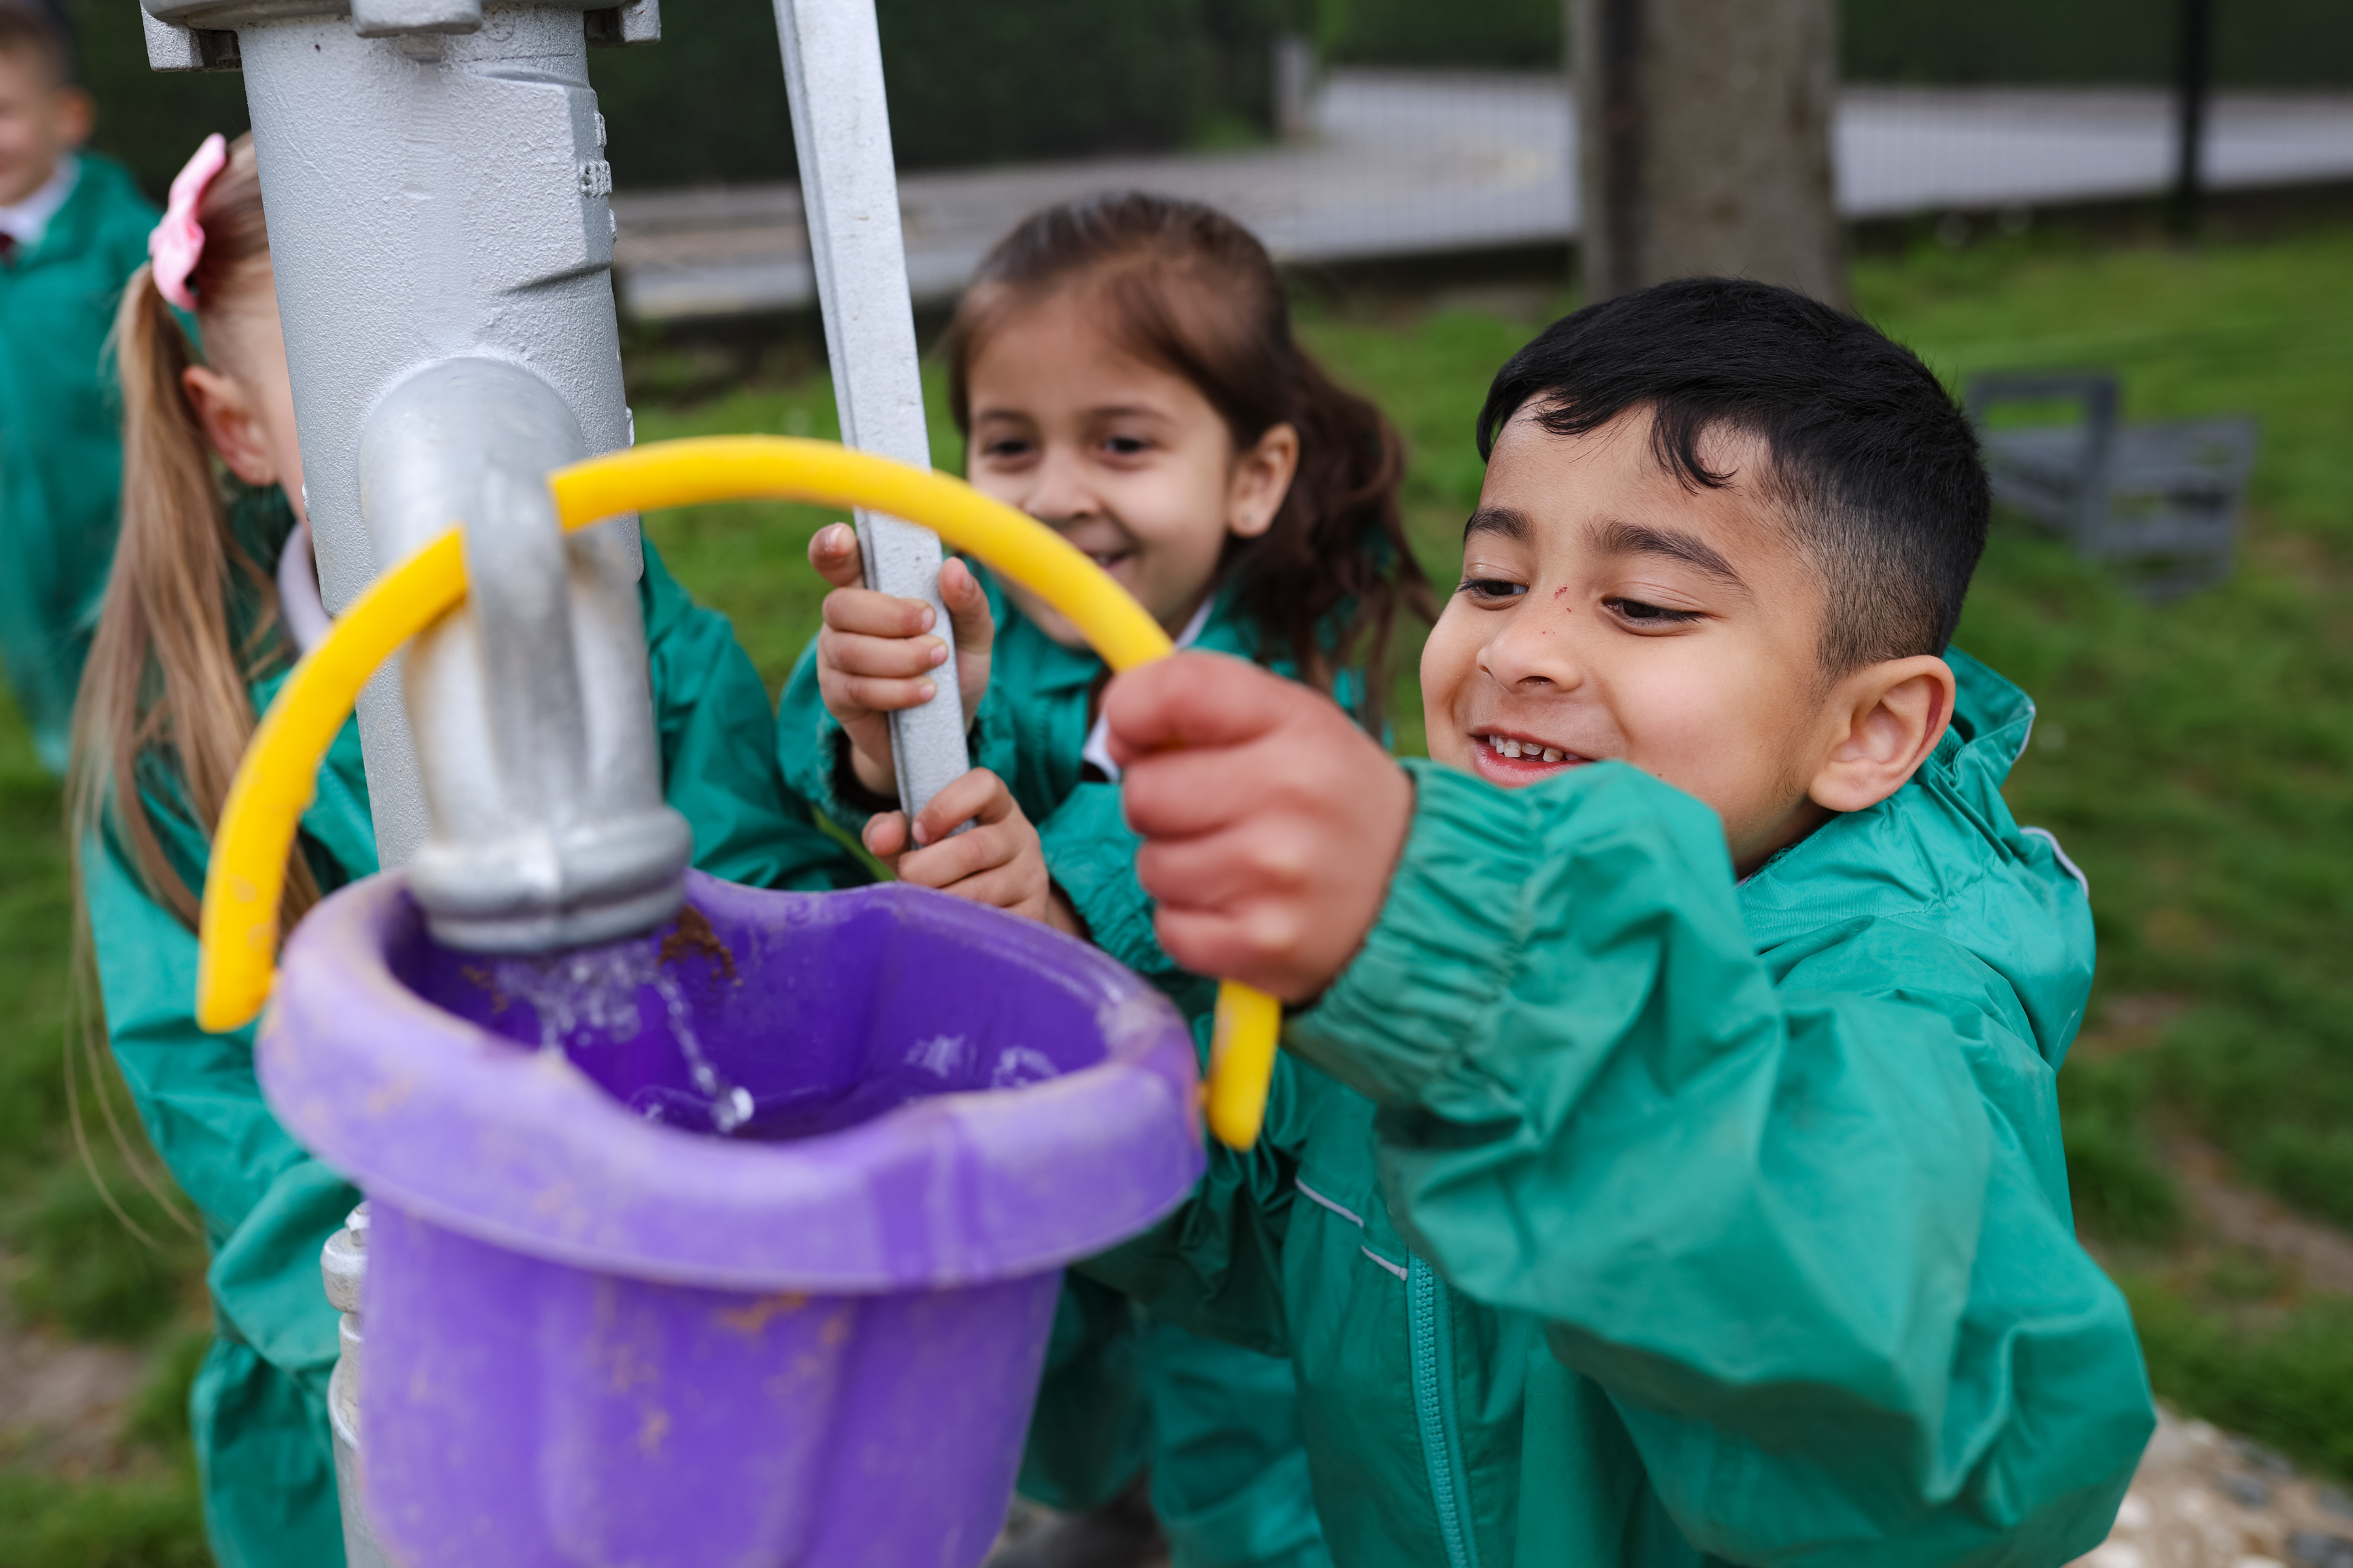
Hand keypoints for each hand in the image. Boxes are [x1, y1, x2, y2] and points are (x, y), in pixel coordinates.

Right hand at [809, 523, 994, 796]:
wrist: (947, 731)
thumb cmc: (955, 671)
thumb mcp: (974, 637)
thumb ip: (968, 603)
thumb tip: (953, 567)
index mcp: (873, 589)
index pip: (839, 559)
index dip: (832, 546)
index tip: (845, 539)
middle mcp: (846, 619)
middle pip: (841, 605)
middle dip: (889, 615)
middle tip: (931, 625)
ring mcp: (836, 657)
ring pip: (849, 650)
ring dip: (900, 657)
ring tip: (937, 663)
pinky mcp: (838, 696)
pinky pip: (857, 688)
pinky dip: (896, 690)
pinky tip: (926, 692)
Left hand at [862, 767, 1052, 925]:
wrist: (988, 907)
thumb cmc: (944, 864)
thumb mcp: (916, 841)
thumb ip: (890, 830)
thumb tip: (880, 839)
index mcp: (996, 805)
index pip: (984, 785)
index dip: (945, 806)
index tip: (917, 833)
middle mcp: (1021, 836)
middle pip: (976, 848)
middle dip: (927, 869)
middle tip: (906, 879)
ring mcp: (1032, 877)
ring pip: (981, 893)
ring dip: (940, 903)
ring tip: (922, 908)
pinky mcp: (1034, 914)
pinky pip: (993, 926)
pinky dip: (961, 930)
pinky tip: (946, 929)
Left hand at [1103, 652, 1412, 1002]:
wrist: (1419, 893)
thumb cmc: (1330, 799)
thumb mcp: (1292, 723)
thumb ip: (1203, 701)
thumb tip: (1115, 732)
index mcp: (1297, 725)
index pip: (1175, 690)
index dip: (1131, 711)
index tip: (1139, 735)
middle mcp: (1289, 795)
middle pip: (1143, 792)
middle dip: (1161, 804)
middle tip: (1214, 812)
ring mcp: (1275, 877)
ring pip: (1152, 865)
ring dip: (1178, 868)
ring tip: (1239, 863)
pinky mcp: (1262, 945)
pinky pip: (1169, 928)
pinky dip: (1192, 924)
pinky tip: (1242, 908)